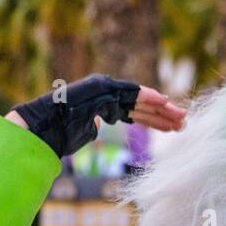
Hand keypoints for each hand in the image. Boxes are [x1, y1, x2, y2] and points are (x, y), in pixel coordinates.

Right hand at [7, 75, 185, 156]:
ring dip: (162, 108)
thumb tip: (98, 125)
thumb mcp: (83, 132)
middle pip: (142, 105)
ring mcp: (103, 89)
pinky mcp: (102, 90)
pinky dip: (148, 96)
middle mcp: (104, 93)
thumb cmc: (57, 135)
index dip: (154, 120)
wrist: (41, 130)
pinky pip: (129, 93)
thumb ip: (94, 126)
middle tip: (184, 122)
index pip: (135, 112)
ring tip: (180, 117)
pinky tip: (165, 101)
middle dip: (164, 115)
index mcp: (102, 103)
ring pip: (140, 99)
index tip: (172, 127)